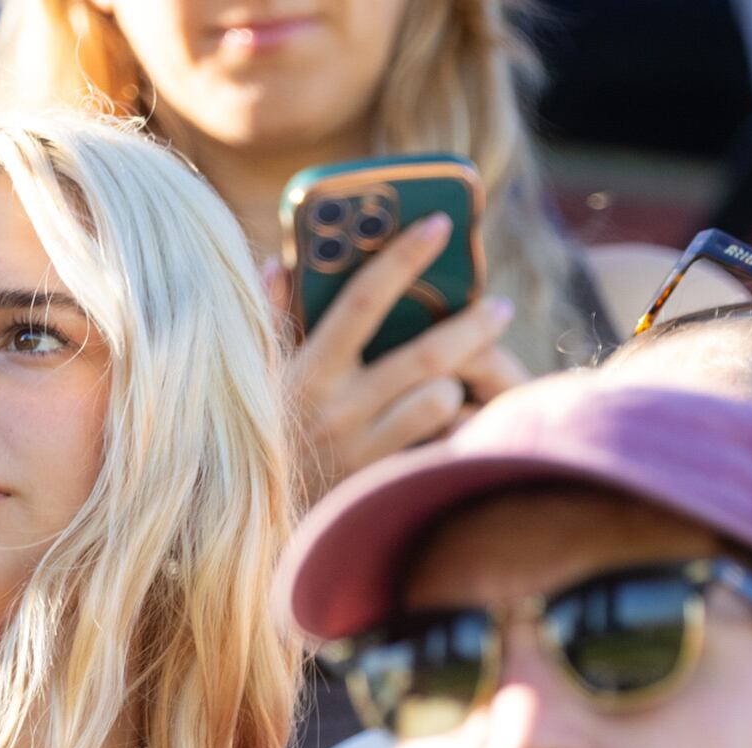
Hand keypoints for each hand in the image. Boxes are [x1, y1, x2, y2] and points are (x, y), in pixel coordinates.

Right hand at [277, 213, 526, 500]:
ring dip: (458, 381)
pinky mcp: (381, 480)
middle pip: (426, 354)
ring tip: (465, 373)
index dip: (403, 257)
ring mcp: (364, 449)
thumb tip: (274, 265)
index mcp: (308, 370)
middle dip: (472, 325)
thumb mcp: (258, 374)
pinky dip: (454, 425)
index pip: (362, 300)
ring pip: (439, 399)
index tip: (439, 224)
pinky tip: (463, 416)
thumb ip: (270, 318)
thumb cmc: (264, 428)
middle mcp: (339, 410)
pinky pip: (438, 444)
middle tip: (500, 307)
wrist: (251, 520)